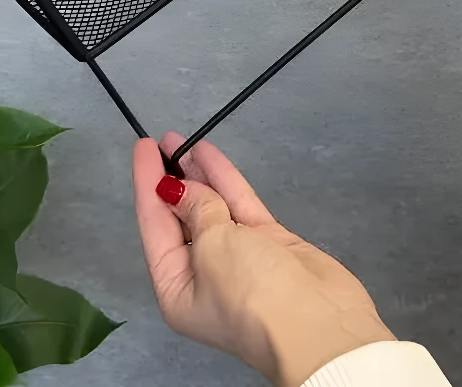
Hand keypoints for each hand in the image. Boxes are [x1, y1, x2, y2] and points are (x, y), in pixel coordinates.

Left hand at [133, 132, 394, 386]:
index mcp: (176, 288)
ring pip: (211, 206)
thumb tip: (179, 189)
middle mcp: (202, 273)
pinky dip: (226, 180)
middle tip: (165, 138)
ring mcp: (238, 256)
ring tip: (185, 138)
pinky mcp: (268, 242)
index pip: (154, 227)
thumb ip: (197, 209)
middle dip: (172, 177)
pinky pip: (239, 205)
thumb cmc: (249, 291)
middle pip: (182, 216)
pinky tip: (210, 154)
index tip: (143, 146)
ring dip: (198, 174)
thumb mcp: (212, 247)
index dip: (147, 184)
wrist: (318, 321)